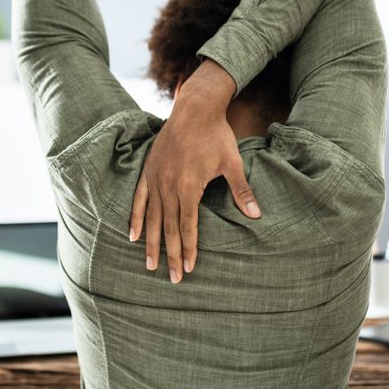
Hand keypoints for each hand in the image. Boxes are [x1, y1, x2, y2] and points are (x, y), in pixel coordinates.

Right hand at [129, 60, 260, 282]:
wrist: (194, 109)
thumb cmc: (216, 135)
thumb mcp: (232, 163)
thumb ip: (241, 190)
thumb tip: (256, 214)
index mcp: (189, 187)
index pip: (187, 226)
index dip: (188, 249)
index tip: (189, 268)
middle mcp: (168, 186)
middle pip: (168, 228)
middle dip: (170, 255)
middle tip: (172, 279)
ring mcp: (155, 179)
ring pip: (151, 218)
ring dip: (150, 243)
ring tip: (149, 265)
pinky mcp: (148, 171)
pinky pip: (139, 199)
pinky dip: (135, 218)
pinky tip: (132, 235)